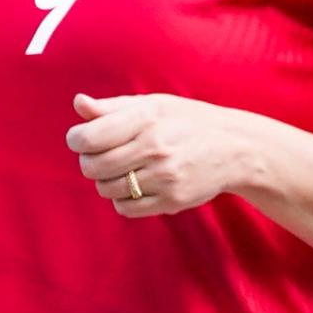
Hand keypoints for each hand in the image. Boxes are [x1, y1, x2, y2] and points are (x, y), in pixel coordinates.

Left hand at [69, 91, 261, 217]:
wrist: (235, 148)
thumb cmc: (187, 121)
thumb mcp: (152, 105)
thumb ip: (112, 107)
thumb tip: (78, 103)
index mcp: (146, 119)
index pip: (88, 138)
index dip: (77, 141)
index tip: (82, 140)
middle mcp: (154, 148)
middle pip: (93, 167)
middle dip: (90, 162)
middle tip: (102, 156)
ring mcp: (164, 177)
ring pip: (107, 189)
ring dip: (107, 181)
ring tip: (123, 170)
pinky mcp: (172, 200)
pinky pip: (125, 208)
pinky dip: (122, 199)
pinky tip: (136, 186)